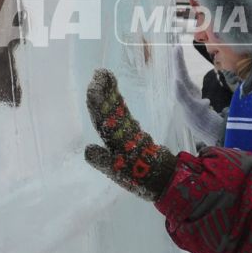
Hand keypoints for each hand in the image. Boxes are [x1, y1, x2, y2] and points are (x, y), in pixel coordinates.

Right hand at [84, 69, 177, 199]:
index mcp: (116, 139)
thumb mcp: (119, 172)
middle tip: (100, 72)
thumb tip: (88, 149)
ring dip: (110, 93)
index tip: (94, 86)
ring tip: (104, 78)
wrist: (162, 179)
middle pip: (111, 108)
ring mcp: (127, 132)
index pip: (103, 116)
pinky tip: (113, 97)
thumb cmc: (140, 177)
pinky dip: (116, 103)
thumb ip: (103, 161)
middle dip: (105, 91)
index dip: (98, 102)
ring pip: (117, 109)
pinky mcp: (132, 134)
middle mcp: (121, 132)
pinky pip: (122, 115)